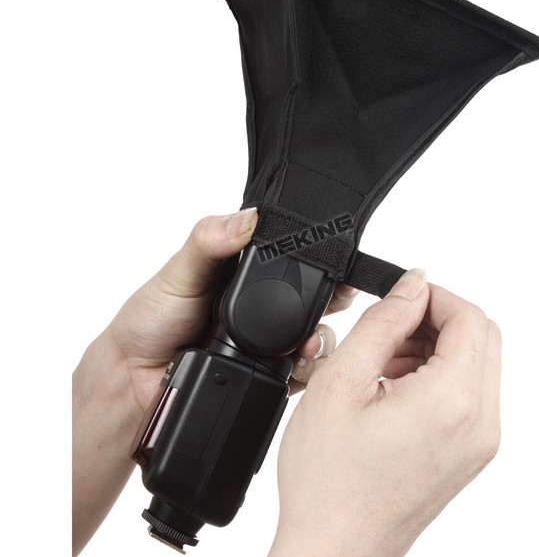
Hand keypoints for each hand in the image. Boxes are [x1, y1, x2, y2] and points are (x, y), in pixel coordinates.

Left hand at [72, 209, 354, 553]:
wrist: (135, 381)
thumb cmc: (151, 320)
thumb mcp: (179, 273)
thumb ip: (208, 242)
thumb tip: (243, 219)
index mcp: (246, 274)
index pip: (295, 261)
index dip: (321, 260)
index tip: (340, 264)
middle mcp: (264, 308)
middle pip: (316, 299)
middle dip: (333, 301)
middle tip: (337, 302)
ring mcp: (270, 343)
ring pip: (316, 336)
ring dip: (323, 338)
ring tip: (311, 343)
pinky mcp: (270, 375)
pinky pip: (303, 371)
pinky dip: (310, 370)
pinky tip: (301, 367)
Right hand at [270, 270, 501, 556]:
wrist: (335, 547)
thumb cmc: (329, 480)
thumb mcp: (342, 382)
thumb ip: (383, 322)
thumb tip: (412, 285)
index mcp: (452, 401)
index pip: (470, 317)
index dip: (433, 296)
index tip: (399, 300)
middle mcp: (480, 423)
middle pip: (481, 337)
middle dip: (435, 320)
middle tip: (389, 331)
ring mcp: (480, 443)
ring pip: (475, 363)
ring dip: (434, 347)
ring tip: (383, 364)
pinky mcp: (470, 454)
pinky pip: (469, 393)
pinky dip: (438, 375)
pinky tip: (394, 388)